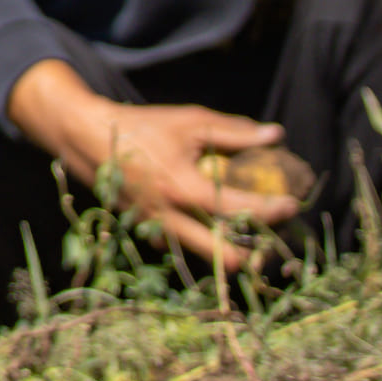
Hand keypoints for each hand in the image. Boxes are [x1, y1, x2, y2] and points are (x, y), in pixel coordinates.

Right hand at [7, 60, 303, 269]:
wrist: (87, 138)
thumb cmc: (143, 127)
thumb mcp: (190, 122)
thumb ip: (235, 132)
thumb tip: (277, 136)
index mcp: (184, 189)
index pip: (241, 210)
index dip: (274, 210)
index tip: (294, 203)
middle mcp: (171, 218)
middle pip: (226, 257)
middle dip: (256, 253)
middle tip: (273, 238)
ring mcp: (157, 230)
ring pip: (206, 258)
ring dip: (231, 250)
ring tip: (250, 235)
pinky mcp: (147, 231)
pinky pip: (184, 247)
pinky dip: (203, 241)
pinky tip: (212, 225)